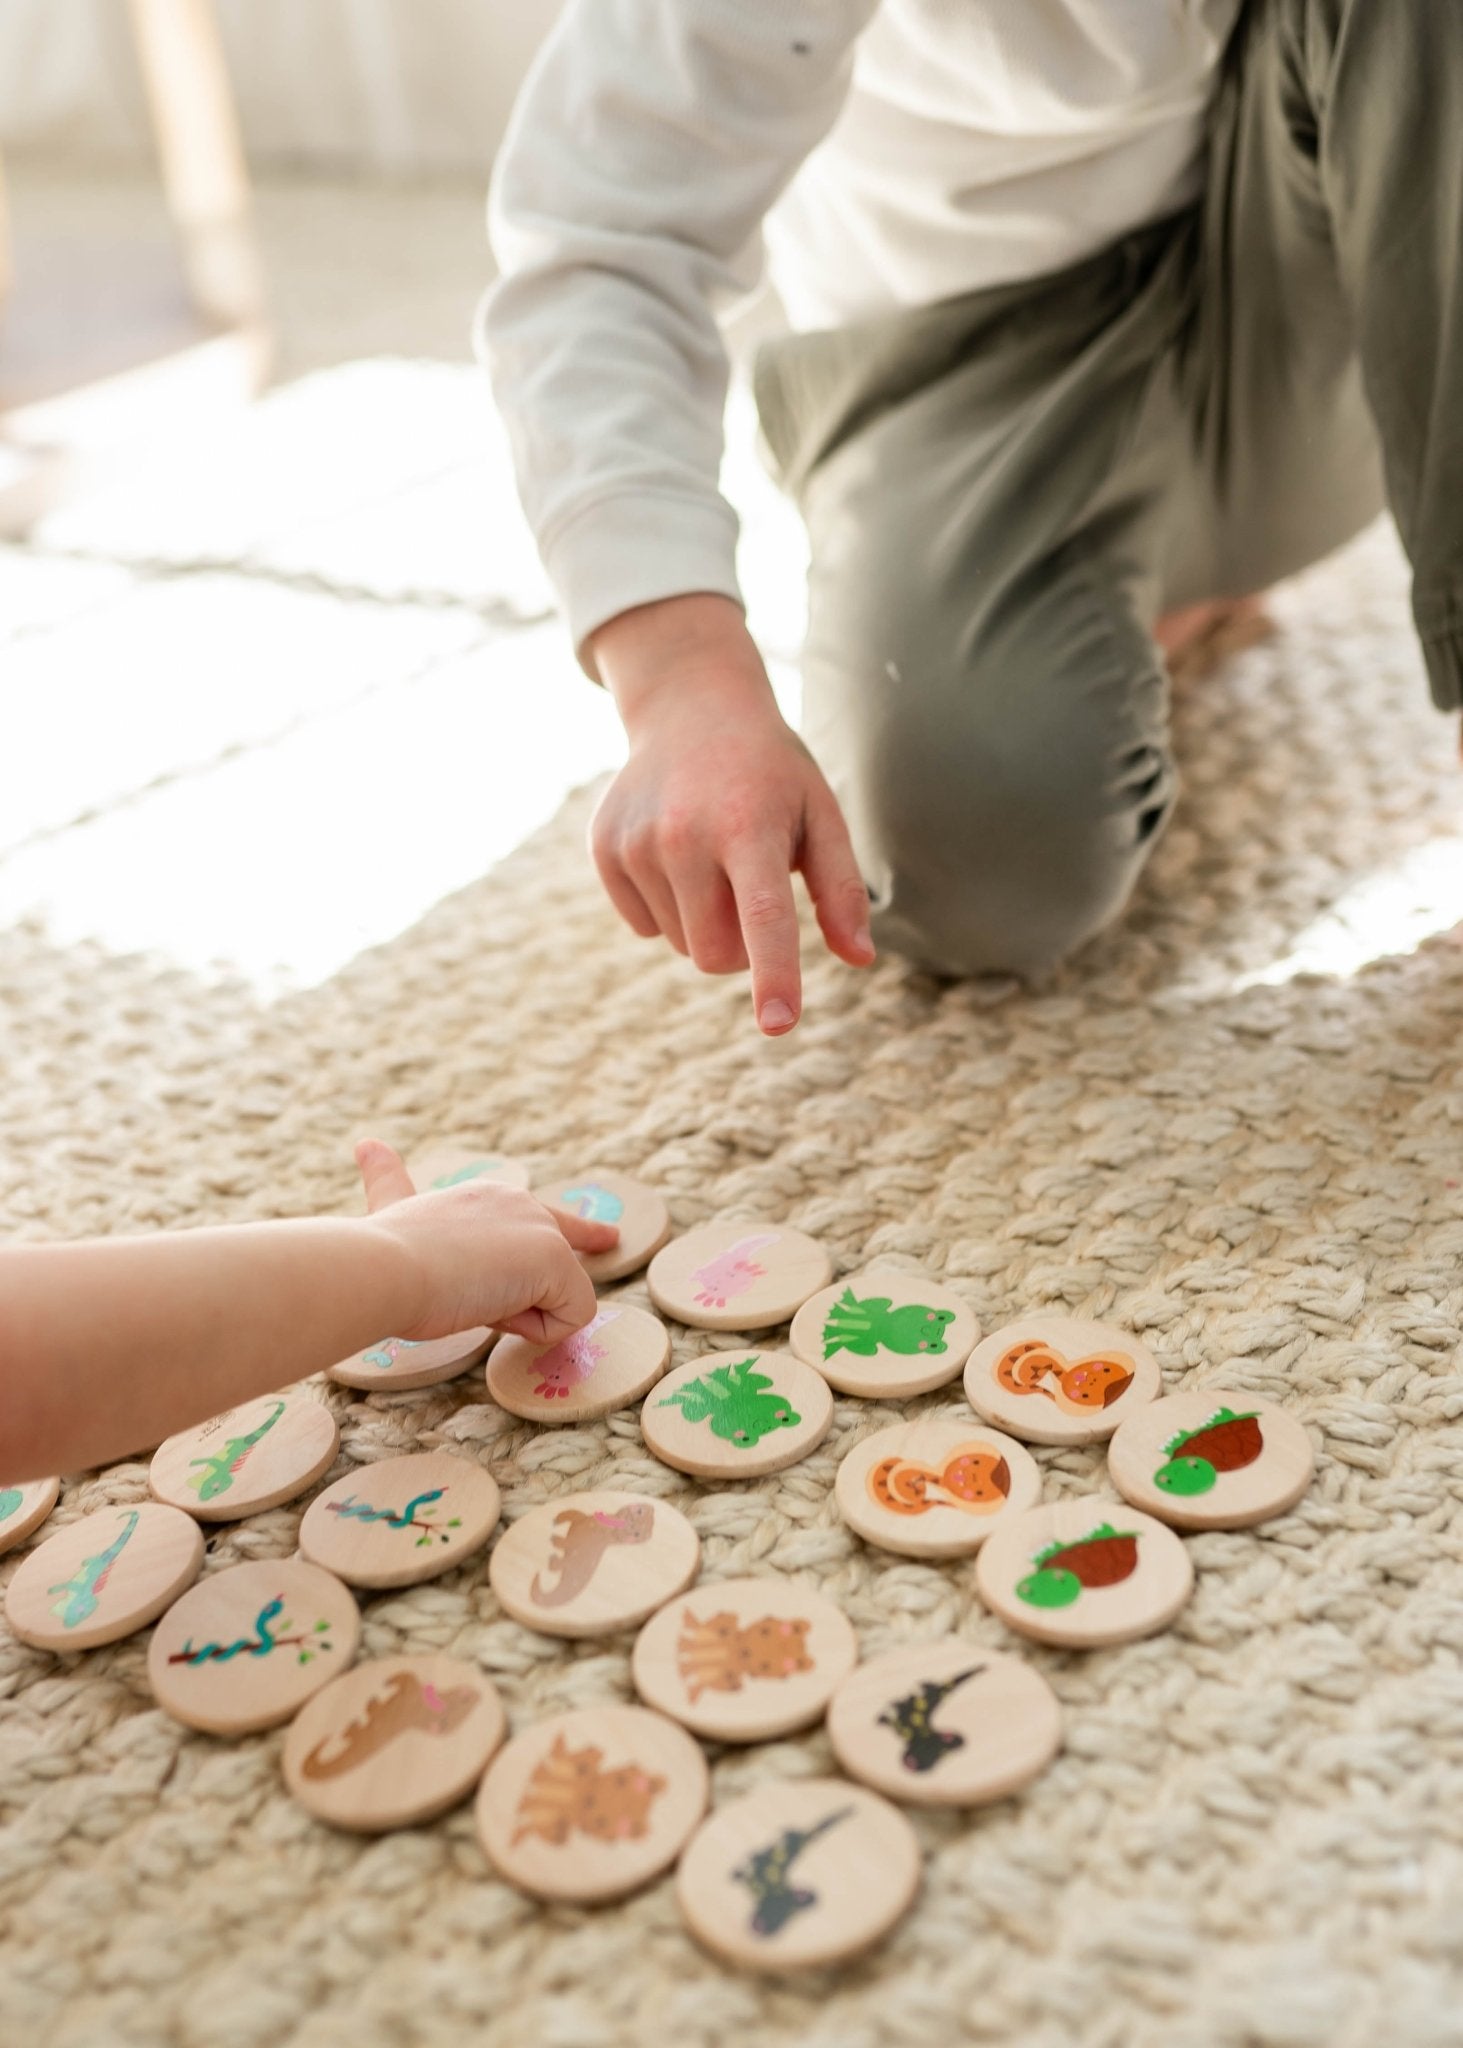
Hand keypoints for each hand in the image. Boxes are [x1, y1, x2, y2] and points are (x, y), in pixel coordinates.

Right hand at [356, 1141, 614, 1344]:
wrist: (384, 1266)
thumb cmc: (378, 1253)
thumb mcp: (388, 1213)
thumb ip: (390, 1184)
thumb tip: (366, 1143)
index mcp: (485, 1197)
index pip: (541, 1217)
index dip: (582, 1233)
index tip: (609, 1238)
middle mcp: (520, 1203)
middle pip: (557, 1262)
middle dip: (525, 1301)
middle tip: (471, 1296)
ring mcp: (542, 1227)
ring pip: (553, 1297)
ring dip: (513, 1316)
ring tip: (464, 1297)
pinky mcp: (556, 1257)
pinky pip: (569, 1318)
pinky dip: (532, 1330)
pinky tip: (487, 1308)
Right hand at [589, 594, 873, 1034]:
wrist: (691, 707)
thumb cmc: (771, 773)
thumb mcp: (821, 814)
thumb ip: (842, 889)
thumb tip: (859, 958)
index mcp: (748, 827)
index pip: (764, 918)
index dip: (774, 976)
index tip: (778, 1024)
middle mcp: (684, 835)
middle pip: (717, 955)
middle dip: (743, 945)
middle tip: (751, 884)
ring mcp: (635, 843)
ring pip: (680, 944)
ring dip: (705, 921)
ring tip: (712, 854)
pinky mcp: (604, 849)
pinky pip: (642, 925)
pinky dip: (666, 907)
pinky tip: (675, 853)